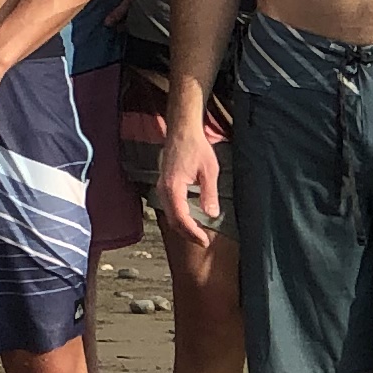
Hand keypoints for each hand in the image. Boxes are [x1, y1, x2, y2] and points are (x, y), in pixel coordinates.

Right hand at [157, 113, 225, 236]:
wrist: (182, 131)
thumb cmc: (196, 147)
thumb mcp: (209, 170)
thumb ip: (209, 193)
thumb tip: (211, 214)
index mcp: (173, 188)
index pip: (180, 218)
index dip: (192, 232)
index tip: (204, 241)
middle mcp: (163, 190)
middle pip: (173, 220)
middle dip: (187, 234)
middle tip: (203, 241)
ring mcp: (162, 187)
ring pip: (169, 215)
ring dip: (182, 227)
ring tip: (197, 234)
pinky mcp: (164, 184)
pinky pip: (169, 207)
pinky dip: (178, 217)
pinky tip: (189, 219)